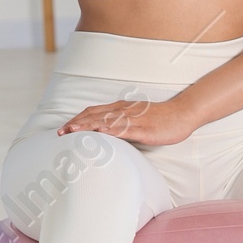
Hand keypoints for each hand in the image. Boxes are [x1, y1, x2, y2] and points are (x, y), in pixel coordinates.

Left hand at [57, 95, 195, 148]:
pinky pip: (123, 129)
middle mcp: (123, 111)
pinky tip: (99, 132)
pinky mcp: (142, 128)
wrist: (182, 114)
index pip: (93, 112)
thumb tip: (106, 134)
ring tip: (71, 131)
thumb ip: (122, 124)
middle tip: (59, 133)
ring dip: (86, 126)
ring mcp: (132, 119)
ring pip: (104, 121)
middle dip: (75, 124)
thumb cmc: (160, 119)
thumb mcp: (136, 119)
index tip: (64, 128)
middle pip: (94, 115)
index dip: (77, 119)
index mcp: (120, 108)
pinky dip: (108, 130)